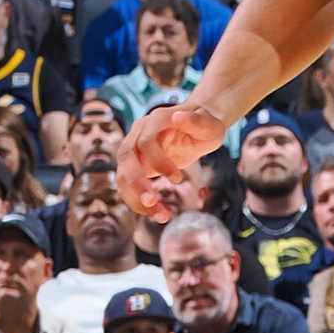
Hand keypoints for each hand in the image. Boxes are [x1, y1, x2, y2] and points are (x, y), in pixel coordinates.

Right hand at [118, 99, 230, 221]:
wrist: (198, 129)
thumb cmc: (206, 126)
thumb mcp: (210, 125)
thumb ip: (197, 121)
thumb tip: (178, 116)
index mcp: (155, 120)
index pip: (145, 141)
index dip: (157, 161)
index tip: (178, 180)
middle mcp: (138, 133)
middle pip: (126, 157)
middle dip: (136, 182)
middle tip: (153, 202)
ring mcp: (134, 149)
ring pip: (123, 175)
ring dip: (136, 198)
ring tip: (160, 216)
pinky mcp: (135, 166)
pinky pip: (129, 186)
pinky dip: (139, 202)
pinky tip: (158, 214)